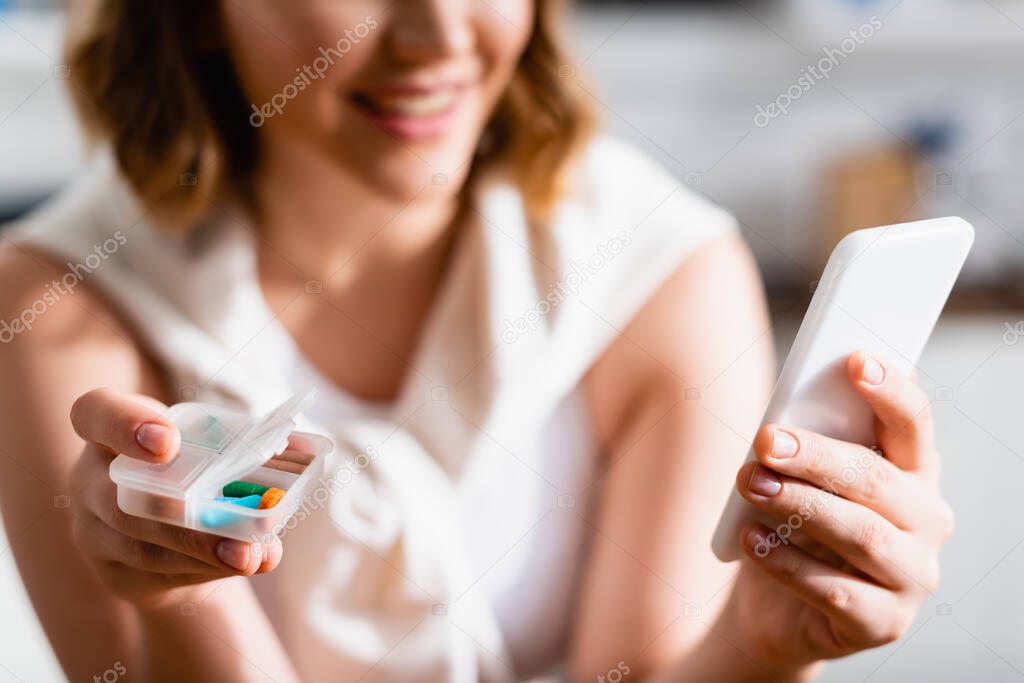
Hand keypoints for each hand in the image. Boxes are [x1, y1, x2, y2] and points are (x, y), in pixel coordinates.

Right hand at [68, 389, 282, 610]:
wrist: (175, 538)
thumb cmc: (196, 471)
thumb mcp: (212, 447)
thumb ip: (252, 444)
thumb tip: (309, 448)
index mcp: (111, 428)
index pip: (95, 413)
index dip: (125, 424)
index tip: (168, 441)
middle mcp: (92, 477)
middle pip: (122, 497)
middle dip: (180, 512)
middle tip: (229, 520)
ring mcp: (94, 529)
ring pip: (142, 544)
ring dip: (202, 550)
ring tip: (251, 555)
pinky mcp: (113, 570)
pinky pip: (156, 574)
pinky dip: (205, 569)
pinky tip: (243, 564)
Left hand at [727, 351, 952, 668]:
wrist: (780, 610)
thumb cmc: (797, 526)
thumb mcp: (803, 480)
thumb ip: (808, 442)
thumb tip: (785, 408)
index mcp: (914, 473)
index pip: (913, 424)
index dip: (889, 391)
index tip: (854, 361)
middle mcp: (926, 522)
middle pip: (877, 479)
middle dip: (818, 456)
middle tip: (766, 441)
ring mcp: (912, 576)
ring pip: (860, 533)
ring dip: (799, 504)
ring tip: (751, 484)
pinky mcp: (884, 623)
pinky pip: (834, 589)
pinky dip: (787, 561)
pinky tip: (751, 540)